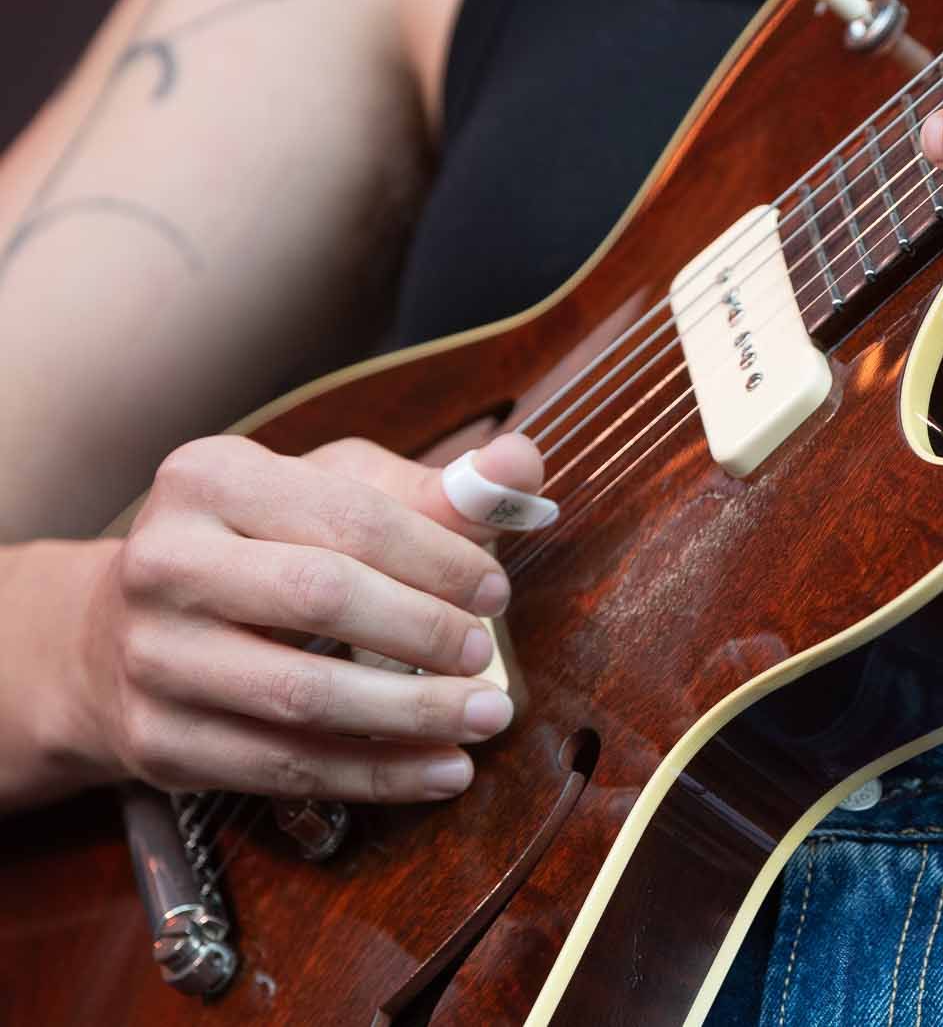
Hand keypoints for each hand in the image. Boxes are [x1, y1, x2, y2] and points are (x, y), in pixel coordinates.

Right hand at [70, 432, 543, 801]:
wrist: (119, 636)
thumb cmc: (261, 549)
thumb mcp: (334, 494)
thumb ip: (434, 489)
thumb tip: (523, 467)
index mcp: (209, 478)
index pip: (349, 516)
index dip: (438, 557)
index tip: (495, 589)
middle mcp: (164, 562)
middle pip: (321, 596)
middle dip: (422, 628)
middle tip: (485, 652)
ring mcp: (153, 657)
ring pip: (303, 696)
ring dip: (413, 714)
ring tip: (487, 717)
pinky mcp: (159, 741)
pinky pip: (286, 768)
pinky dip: (377, 775)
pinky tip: (442, 769)